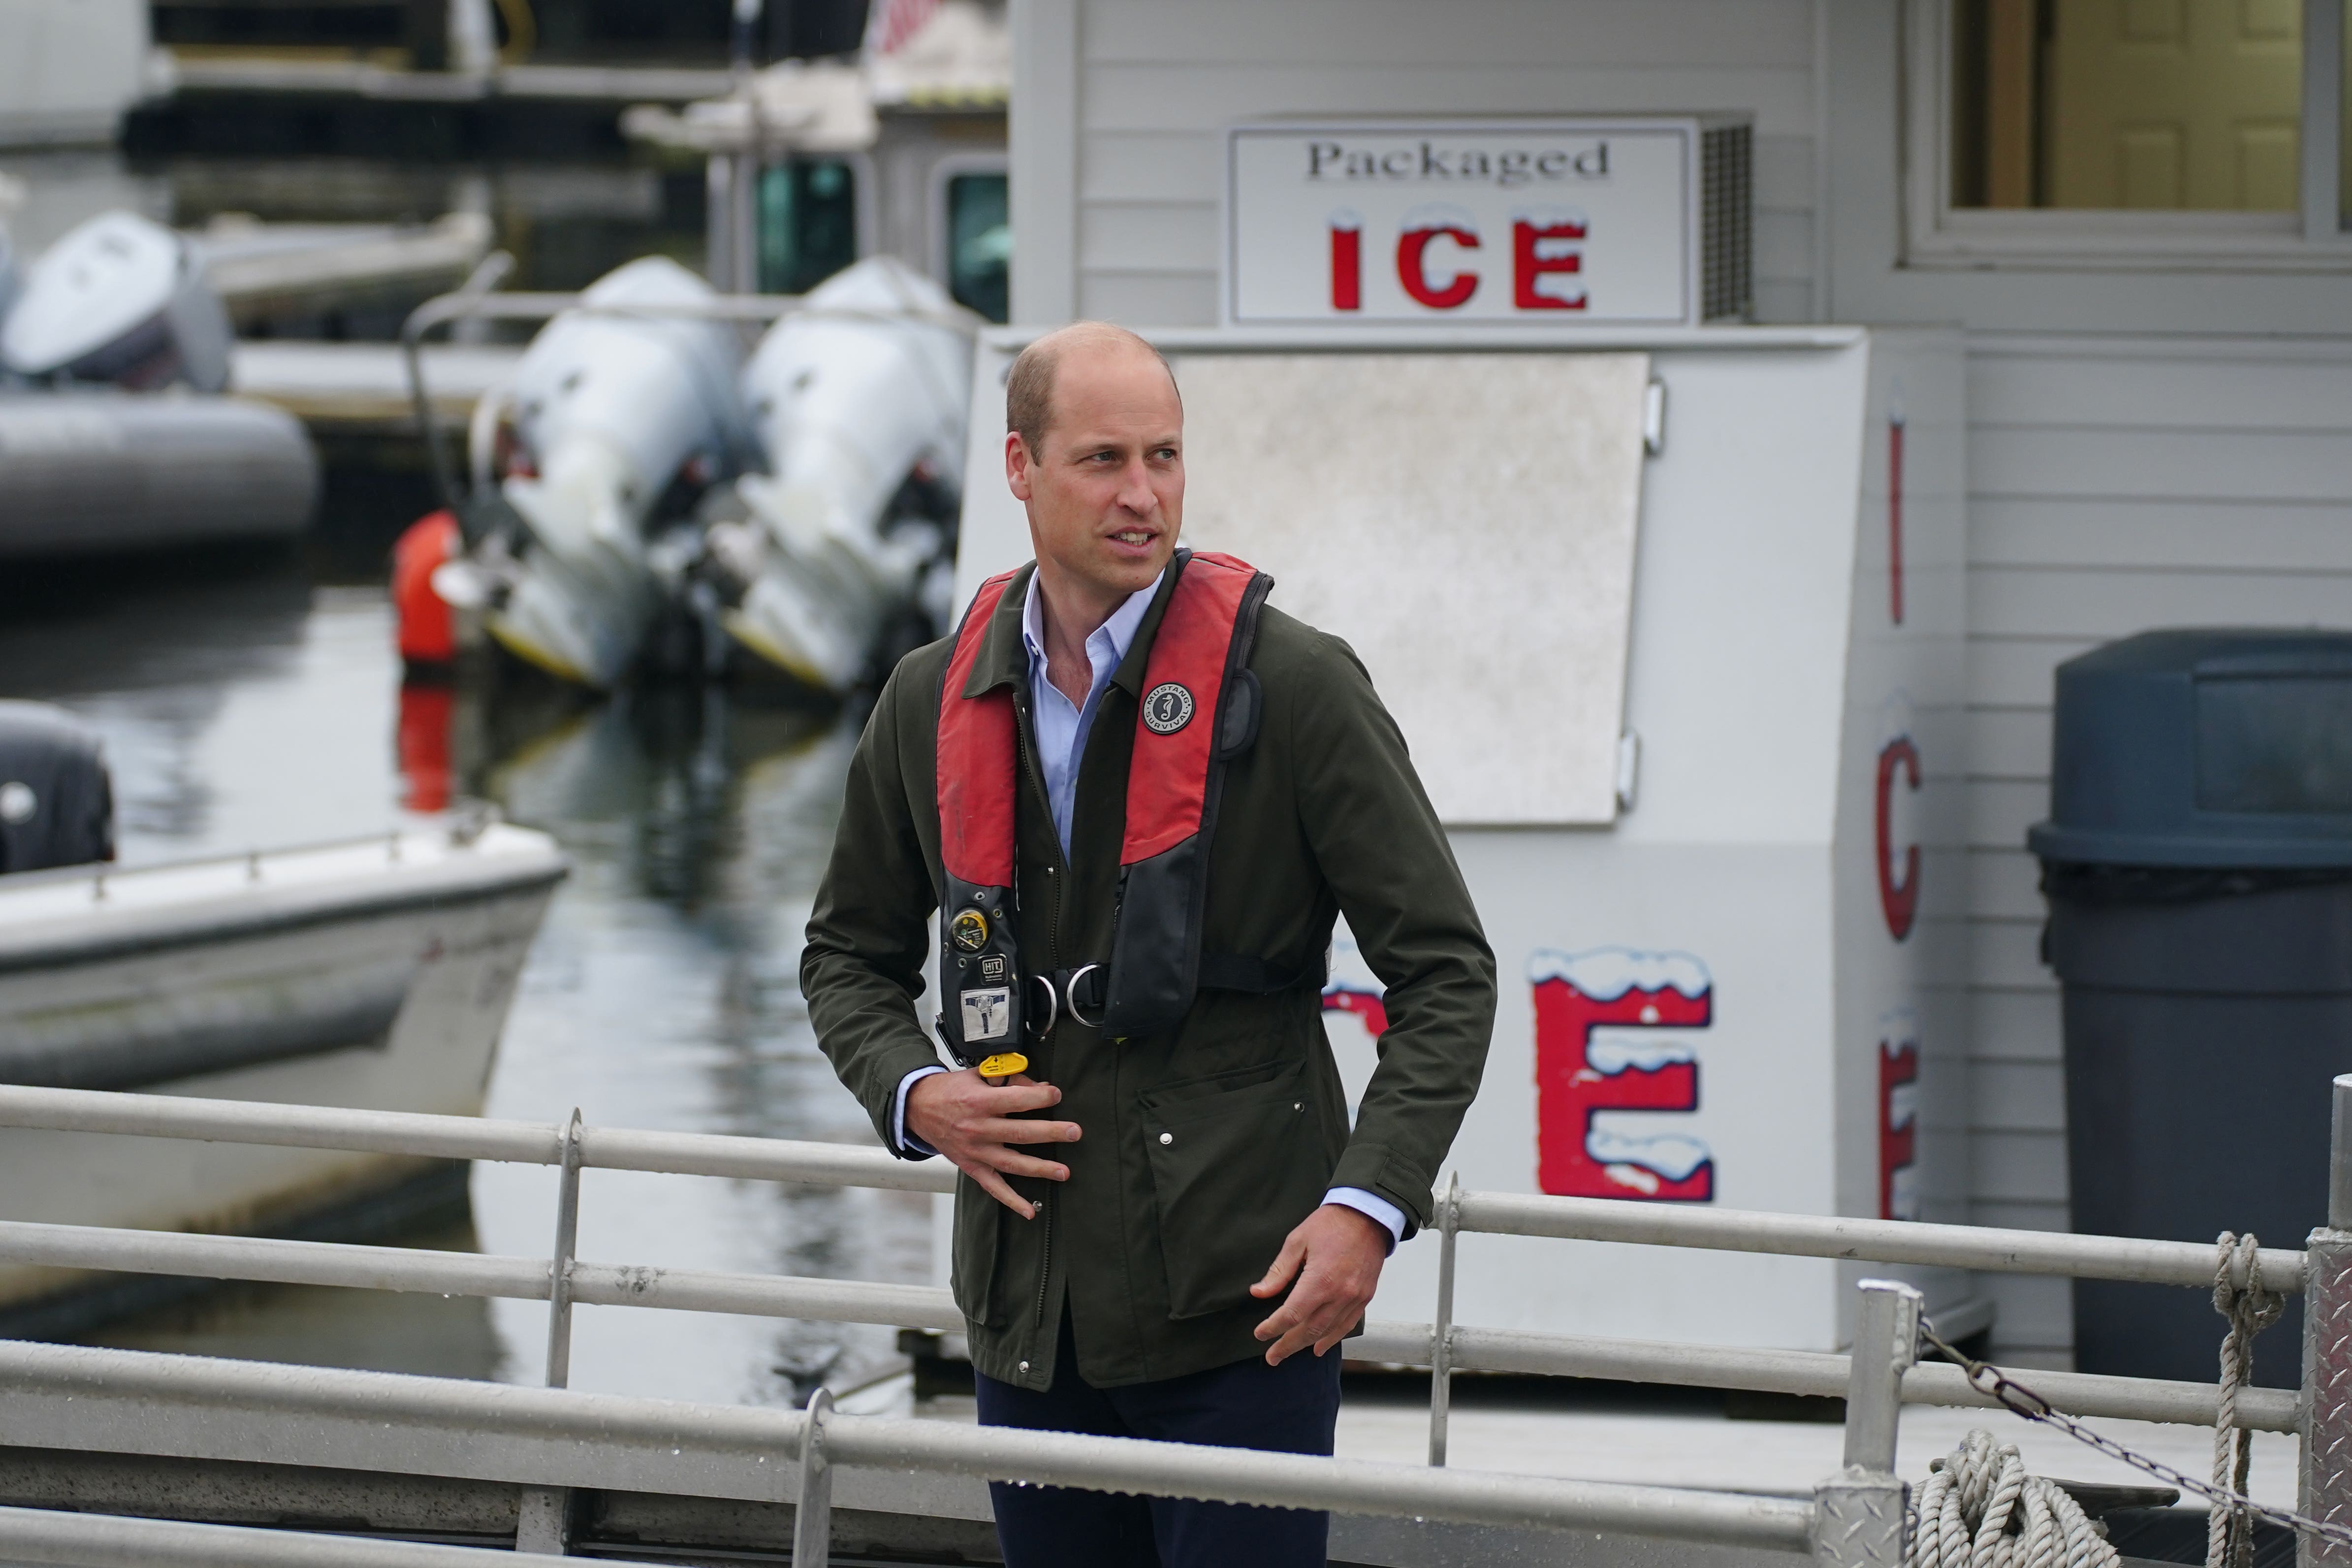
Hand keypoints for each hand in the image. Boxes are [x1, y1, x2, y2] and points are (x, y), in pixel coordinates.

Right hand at [907, 1070, 1080, 1218]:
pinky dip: (1011, 1200)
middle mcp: (976, 1128)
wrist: (916, 1108)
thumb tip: (1041, 1087)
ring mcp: (974, 1151)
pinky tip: (1030, 1211)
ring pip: (1011, 1163)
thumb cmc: (951, 1089)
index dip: (1039, 1097)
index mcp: (978, 1101)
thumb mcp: (977, 1076)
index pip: (1015, 1100)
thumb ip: (1008, 1080)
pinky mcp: (970, 1166)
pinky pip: (993, 1187)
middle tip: (1075, 1132)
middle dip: (1050, 1132)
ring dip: (1039, 1168)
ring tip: (1064, 1172)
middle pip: (1019, 1133)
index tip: (1057, 1094)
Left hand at [1249, 1203, 1387, 1365]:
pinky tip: (1319, 1347)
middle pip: (1309, 1330)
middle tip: (1271, 1357)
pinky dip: (1332, 1339)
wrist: (1368, 1215)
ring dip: (1306, 1345)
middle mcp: (1340, 1294)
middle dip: (1287, 1345)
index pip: (1291, 1314)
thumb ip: (1279, 1271)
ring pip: (1328, 1332)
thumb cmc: (1331, 1223)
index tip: (1260, 1334)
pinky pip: (1347, 1325)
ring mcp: (1355, 1298)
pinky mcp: (1365, 1296)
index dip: (1273, 1327)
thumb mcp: (1297, 1241)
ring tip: (1288, 1352)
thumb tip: (1259, 1292)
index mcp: (1320, 1279)